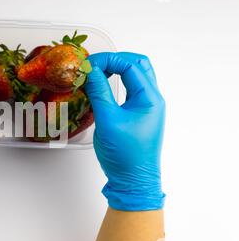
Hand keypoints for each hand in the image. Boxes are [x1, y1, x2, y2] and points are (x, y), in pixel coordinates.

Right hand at [85, 52, 165, 210]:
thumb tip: (90, 71)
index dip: (108, 60)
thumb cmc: (125, 154)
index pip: (130, 65)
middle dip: (115, 60)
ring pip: (135, 77)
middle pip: (137, 65)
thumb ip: (99, 92)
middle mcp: (152, 99)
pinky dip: (116, 83)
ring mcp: (146, 107)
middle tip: (94, 65)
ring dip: (116, 70)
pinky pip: (129, 90)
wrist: (133, 181)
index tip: (88, 64)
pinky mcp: (138, 115)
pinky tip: (101, 87)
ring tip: (96, 73)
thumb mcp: (107, 120)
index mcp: (149, 98)